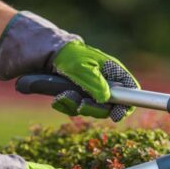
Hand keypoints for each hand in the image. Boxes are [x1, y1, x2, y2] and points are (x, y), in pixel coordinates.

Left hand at [0, 11, 138, 121]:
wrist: (39, 54)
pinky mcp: (74, 94)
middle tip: (81, 104)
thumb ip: (95, 84)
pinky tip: (57, 97)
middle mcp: (102, 81)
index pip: (130, 90)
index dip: (127, 104)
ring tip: (63, 96)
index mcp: (111, 71)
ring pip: (90, 109)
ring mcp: (88, 89)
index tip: (116, 114)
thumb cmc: (64, 55)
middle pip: (109, 106)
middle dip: (93, 108)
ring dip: (75, 106)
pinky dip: (65, 105)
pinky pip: (74, 108)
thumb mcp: (81, 68)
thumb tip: (106, 100)